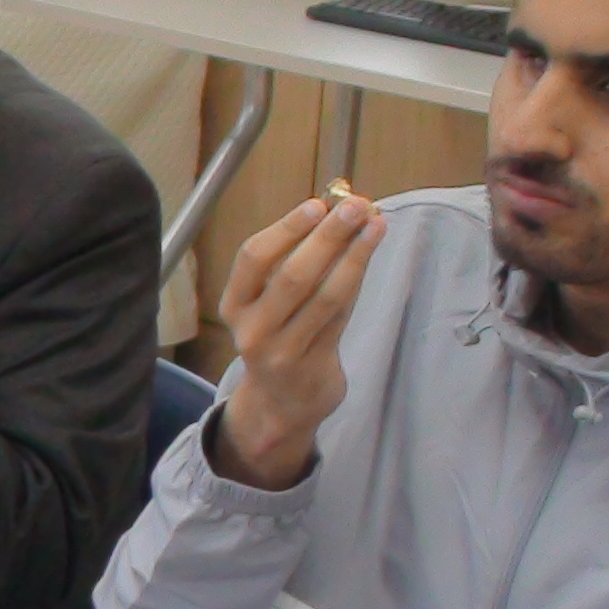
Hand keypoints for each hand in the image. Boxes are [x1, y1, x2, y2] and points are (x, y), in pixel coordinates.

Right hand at [208, 192, 384, 489]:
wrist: (281, 404)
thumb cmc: (279, 337)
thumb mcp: (268, 303)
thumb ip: (293, 262)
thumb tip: (335, 211)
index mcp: (234, 304)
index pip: (253, 258)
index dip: (286, 229)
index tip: (316, 204)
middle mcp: (252, 329)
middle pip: (292, 275)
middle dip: (328, 236)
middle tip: (356, 205)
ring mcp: (282, 350)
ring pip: (323, 296)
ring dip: (353, 256)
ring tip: (375, 225)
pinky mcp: (313, 364)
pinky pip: (340, 316)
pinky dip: (356, 281)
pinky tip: (369, 256)